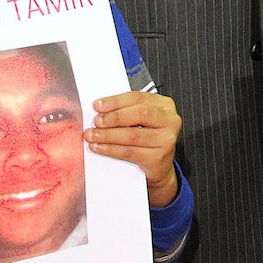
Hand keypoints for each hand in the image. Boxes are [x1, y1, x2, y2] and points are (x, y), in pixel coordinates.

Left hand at [86, 90, 181, 207]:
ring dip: (108, 135)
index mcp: (164, 105)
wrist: (158, 165)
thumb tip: (101, 109)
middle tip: (97, 121)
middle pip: (139, 114)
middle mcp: (169, 120)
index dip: (116, 101)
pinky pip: (129, 152)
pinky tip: (99, 147)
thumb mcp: (143, 120)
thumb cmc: (148, 138)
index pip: (138, 98)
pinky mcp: (158, 157)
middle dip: (114, 117)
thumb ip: (127, 111)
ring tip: (92, 135)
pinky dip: (111, 149)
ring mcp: (166, 139)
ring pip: (132, 135)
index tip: (98, 105)